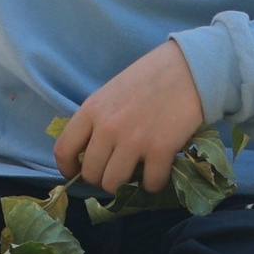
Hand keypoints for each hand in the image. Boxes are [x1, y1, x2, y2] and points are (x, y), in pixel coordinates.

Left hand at [53, 41, 205, 195]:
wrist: (190, 68)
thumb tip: (92, 150)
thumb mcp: (112, 92)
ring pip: (114, 184)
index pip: (63, 149)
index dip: (68, 168)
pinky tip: (159, 172)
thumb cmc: (150, 77)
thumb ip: (98, 118)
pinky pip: (149, 183)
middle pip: (91, 174)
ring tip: (137, 174)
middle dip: (101, 179)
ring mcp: (133, 140)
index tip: (77, 172)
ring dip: (125, 185)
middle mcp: (107, 127)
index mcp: (91, 110)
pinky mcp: (160, 150)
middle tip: (116, 172)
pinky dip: (154, 183)